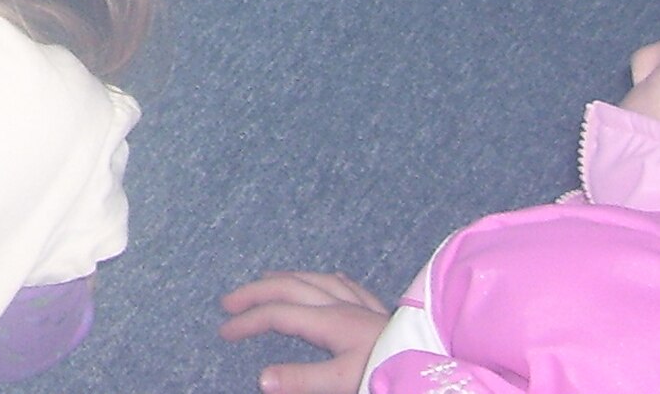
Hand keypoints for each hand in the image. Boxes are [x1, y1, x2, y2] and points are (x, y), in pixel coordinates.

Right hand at [219, 272, 390, 393]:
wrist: (436, 363)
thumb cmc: (389, 372)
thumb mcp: (345, 382)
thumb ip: (303, 379)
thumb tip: (260, 377)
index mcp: (330, 321)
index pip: (277, 314)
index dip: (247, 321)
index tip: (223, 331)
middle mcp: (342, 305)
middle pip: (289, 287)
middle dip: (255, 292)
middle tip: (229, 301)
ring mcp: (362, 305)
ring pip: (314, 279)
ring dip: (284, 278)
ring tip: (265, 279)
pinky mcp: (380, 311)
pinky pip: (347, 285)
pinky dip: (327, 279)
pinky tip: (328, 279)